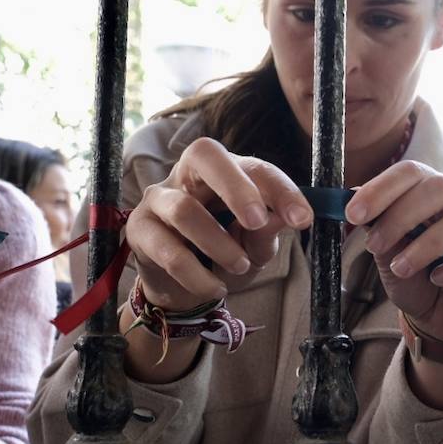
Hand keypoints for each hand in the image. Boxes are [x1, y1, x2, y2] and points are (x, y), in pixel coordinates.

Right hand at [126, 138, 312, 309]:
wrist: (182, 288)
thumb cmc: (223, 255)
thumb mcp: (254, 247)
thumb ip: (266, 233)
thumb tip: (284, 218)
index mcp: (225, 171)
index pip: (254, 166)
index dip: (280, 190)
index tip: (303, 219)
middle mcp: (188, 175)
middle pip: (204, 155)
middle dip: (236, 187)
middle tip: (259, 222)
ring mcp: (158, 199)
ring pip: (184, 209)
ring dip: (218, 243)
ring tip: (240, 267)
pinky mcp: (139, 230)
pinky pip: (167, 250)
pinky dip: (197, 275)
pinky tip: (215, 289)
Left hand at [347, 160, 442, 346]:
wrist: (439, 317)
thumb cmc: (414, 276)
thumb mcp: (386, 253)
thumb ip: (375, 226)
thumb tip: (351, 199)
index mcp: (431, 191)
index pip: (410, 172)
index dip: (381, 189)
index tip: (353, 214)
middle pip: (438, 188)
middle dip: (400, 216)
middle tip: (374, 245)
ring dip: (425, 245)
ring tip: (401, 268)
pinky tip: (438, 279)